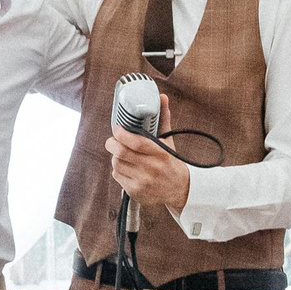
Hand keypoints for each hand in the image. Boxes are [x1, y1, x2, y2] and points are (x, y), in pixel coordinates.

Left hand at [107, 100, 190, 214]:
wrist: (179, 191)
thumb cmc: (171, 163)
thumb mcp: (169, 142)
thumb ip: (163, 120)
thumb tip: (162, 97)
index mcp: (161, 154)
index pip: (137, 142)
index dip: (122, 134)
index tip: (117, 128)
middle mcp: (152, 168)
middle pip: (122, 153)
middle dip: (112, 144)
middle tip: (112, 140)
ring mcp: (143, 182)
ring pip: (117, 164)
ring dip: (115, 157)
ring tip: (121, 154)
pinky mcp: (135, 192)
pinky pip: (117, 176)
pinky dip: (118, 170)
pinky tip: (126, 168)